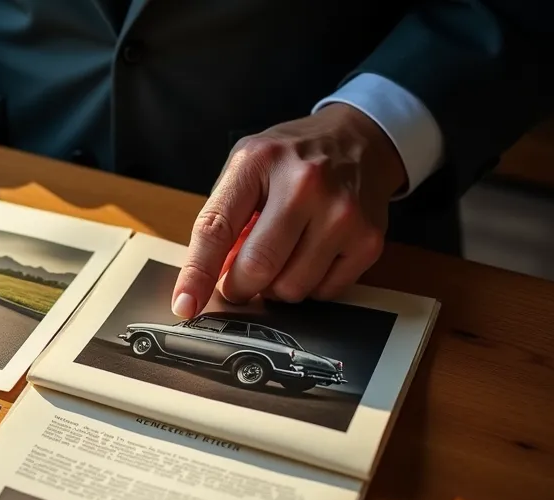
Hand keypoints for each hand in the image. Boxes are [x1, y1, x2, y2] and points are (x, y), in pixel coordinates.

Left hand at [171, 103, 406, 317]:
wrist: (360, 139)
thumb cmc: (291, 160)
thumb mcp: (247, 167)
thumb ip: (223, 218)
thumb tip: (208, 279)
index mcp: (259, 162)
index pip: (216, 228)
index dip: (197, 274)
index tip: (185, 305)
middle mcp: (303, 184)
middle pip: (257, 267)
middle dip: (239, 287)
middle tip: (239, 282)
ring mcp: (341, 213)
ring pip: (291, 288)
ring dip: (276, 286)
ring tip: (283, 256)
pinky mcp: (368, 239)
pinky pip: (324, 292)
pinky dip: (310, 285)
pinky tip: (313, 255)